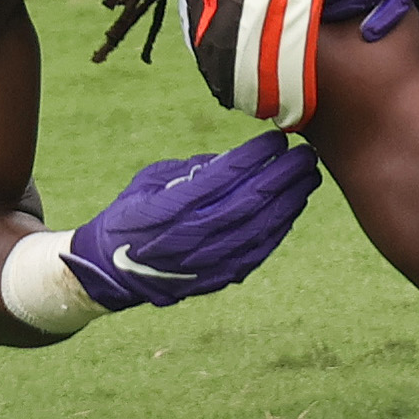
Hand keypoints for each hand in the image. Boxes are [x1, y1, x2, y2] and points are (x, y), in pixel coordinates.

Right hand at [61, 131, 321, 312]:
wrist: (111, 270)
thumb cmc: (134, 214)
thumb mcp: (154, 180)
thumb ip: (195, 168)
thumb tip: (240, 157)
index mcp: (167, 208)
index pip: (221, 178)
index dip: (253, 157)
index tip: (276, 139)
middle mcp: (187, 238)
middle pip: (248, 203)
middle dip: (282, 176)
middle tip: (305, 155)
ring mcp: (203, 263)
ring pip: (258, 230)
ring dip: (289, 202)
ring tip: (308, 178)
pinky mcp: (215, 279)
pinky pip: (255, 253)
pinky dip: (279, 230)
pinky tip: (293, 209)